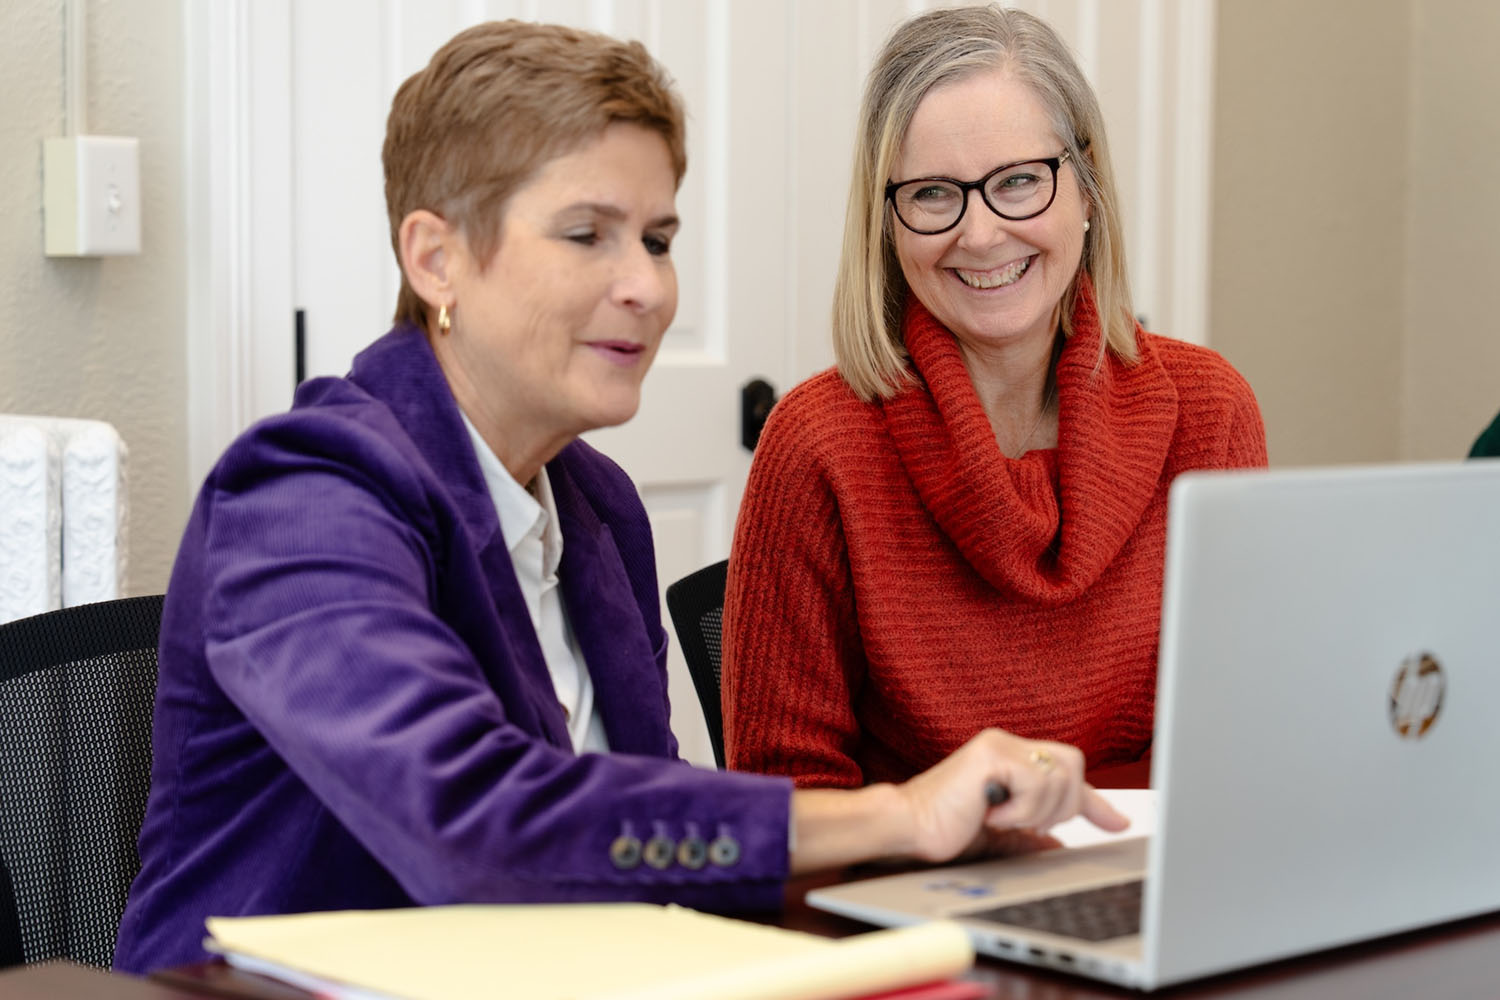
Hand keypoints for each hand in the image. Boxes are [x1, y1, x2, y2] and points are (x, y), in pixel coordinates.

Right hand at [895, 729, 1128, 862]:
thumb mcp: (998, 837)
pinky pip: (1036, 781)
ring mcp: (999, 745)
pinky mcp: (992, 754)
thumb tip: (1059, 846)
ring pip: (1060, 774)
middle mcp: (1007, 745)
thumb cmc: (942, 830)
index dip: (1095, 802)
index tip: (1118, 823)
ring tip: (1003, 819)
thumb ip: (1028, 836)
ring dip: (1038, 810)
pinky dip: (1021, 809)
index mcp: (1009, 760)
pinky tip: (992, 814)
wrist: (908, 827)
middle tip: (1027, 825)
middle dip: (1062, 806)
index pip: (1065, 773)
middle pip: (1072, 766)